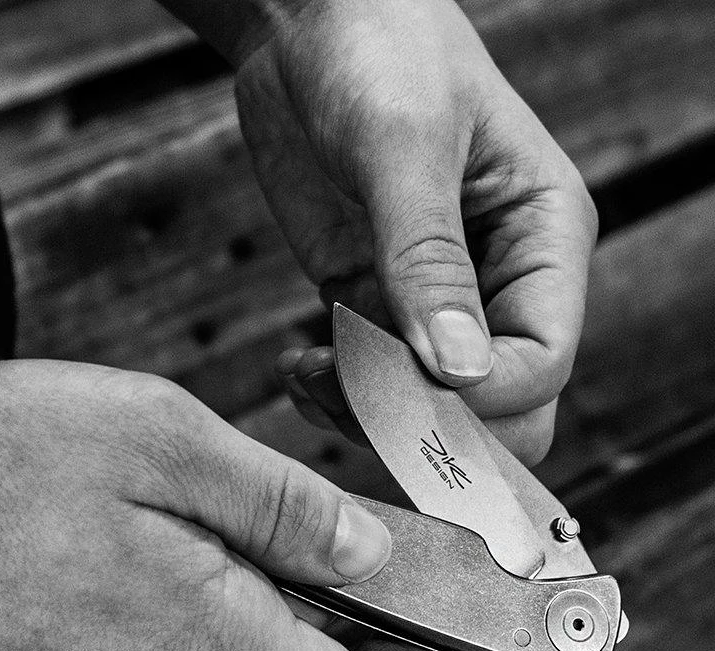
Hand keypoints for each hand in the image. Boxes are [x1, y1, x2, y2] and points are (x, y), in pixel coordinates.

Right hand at [0, 360, 439, 650]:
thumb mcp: (154, 441)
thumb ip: (275, 502)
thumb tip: (366, 551)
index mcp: (201, 628)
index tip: (427, 602)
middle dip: (311, 578)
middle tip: (283, 485)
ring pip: (210, 624)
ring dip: (224, 557)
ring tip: (171, 471)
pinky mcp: (58, 644)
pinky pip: (145, 614)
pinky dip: (163, 560)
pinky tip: (108, 498)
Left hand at [233, 0, 596, 463]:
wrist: (309, 26)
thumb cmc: (378, 53)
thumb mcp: (404, 148)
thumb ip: (427, 260)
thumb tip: (459, 371)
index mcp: (542, 240)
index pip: (543, 362)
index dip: (483, 399)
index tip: (408, 389)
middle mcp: (497, 281)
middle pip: (499, 407)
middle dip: (430, 423)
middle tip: (351, 399)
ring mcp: (429, 299)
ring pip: (426, 407)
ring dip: (366, 414)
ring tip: (309, 373)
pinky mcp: (369, 301)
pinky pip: (366, 382)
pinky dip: (331, 394)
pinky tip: (296, 365)